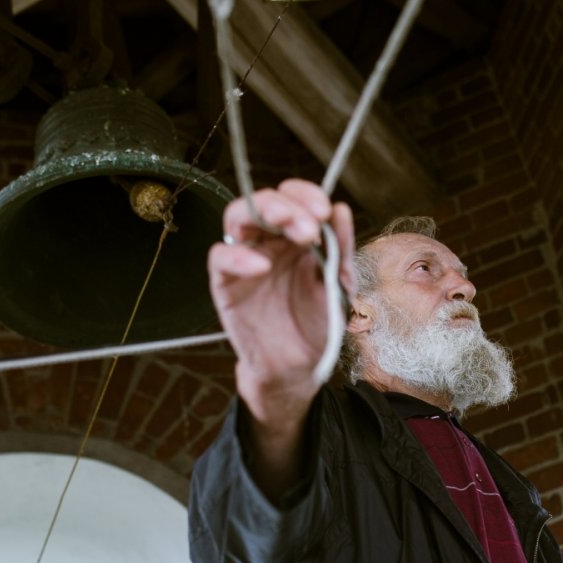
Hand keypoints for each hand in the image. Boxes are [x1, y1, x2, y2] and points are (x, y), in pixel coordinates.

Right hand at [209, 179, 354, 417]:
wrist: (298, 366)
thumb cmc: (318, 323)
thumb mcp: (339, 285)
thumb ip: (340, 249)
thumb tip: (341, 209)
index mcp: (297, 236)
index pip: (295, 198)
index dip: (307, 196)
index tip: (325, 210)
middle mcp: (268, 240)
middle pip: (265, 201)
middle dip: (289, 206)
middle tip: (311, 228)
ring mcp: (244, 257)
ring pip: (237, 216)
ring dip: (263, 215)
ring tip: (293, 232)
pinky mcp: (225, 282)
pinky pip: (221, 256)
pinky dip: (238, 256)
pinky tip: (262, 266)